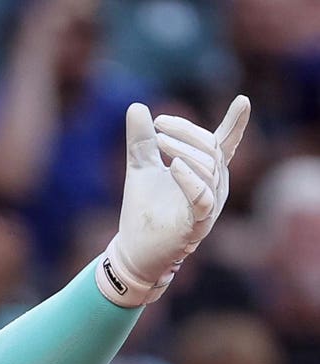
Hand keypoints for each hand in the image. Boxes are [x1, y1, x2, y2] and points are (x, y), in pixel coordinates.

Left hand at [97, 96, 249, 306]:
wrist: (133, 250)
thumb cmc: (143, 210)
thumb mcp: (140, 168)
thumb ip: (141, 140)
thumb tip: (136, 106)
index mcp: (204, 171)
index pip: (222, 144)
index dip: (235, 124)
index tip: (243, 100)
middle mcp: (214, 186)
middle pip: (211, 150)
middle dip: (187, 132)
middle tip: (158, 123)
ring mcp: (209, 205)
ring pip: (209, 170)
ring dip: (184, 150)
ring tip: (160, 140)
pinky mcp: (197, 224)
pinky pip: (202, 199)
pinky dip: (190, 180)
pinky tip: (174, 166)